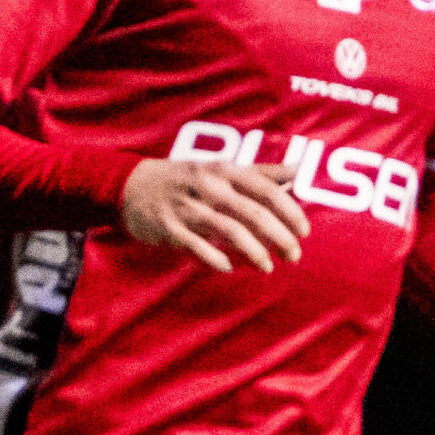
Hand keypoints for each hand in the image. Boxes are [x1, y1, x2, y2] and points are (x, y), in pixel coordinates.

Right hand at [121, 158, 309, 272]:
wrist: (129, 185)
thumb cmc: (185, 178)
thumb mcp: (220, 167)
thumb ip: (260, 172)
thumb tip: (299, 171)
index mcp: (223, 170)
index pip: (266, 189)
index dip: (289, 211)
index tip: (305, 231)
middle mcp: (207, 186)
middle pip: (252, 213)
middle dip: (279, 236)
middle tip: (294, 255)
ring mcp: (186, 208)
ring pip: (228, 231)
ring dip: (254, 251)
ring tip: (268, 267)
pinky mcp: (168, 228)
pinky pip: (196, 246)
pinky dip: (215, 258)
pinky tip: (229, 267)